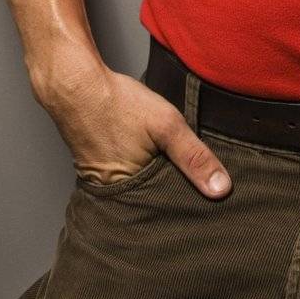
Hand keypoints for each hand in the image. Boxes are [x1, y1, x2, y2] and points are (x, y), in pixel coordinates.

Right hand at [39, 58, 231, 198]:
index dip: (188, 206)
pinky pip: (126, 178)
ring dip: (155, 182)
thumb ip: (195, 157)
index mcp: (133, 195)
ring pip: (140, 190)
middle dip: (172, 197)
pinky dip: (139, 170)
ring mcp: (104, 184)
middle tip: (193, 191)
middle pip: (154, 204)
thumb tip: (223, 189)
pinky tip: (146, 157)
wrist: (76, 86)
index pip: (168, 212)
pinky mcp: (97, 169)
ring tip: (172, 172)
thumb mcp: (167, 125)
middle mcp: (116, 197)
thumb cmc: (118, 104)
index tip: (207, 206)